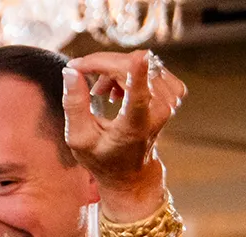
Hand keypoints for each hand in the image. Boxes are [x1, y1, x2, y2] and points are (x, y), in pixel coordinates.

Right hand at [64, 51, 184, 206]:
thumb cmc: (102, 157)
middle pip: (130, 69)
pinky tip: (119, 89)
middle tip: (77, 72)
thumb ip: (74, 105)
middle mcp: (159, 111)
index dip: (137, 75)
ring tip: (100, 91)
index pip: (137, 98)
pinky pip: (148, 66)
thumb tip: (70, 72)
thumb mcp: (79, 138)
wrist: (131, 171)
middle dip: (100, 64)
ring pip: (137, 63)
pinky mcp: (175, 90)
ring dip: (112, 70)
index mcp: (135, 126)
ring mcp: (171, 99)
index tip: (139, 57)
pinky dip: (128, 71)